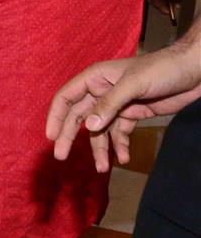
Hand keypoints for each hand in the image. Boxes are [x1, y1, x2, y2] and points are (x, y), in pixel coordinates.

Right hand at [46, 30, 200, 171]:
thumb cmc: (161, 69)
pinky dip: (121, 146)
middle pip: (80, 116)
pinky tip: (124, 158)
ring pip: (101, 129)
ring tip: (102, 168)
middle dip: (72, 137)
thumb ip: (110, 105)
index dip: (56, 116)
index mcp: (95, 78)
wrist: (193, 70)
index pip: (67, 97)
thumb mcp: (134, 85)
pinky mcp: (134, 113)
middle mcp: (102, 92)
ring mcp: (118, 104)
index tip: (52, 137)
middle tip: (62, 157)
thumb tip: (88, 126)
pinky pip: (121, 133)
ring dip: (100, 148)